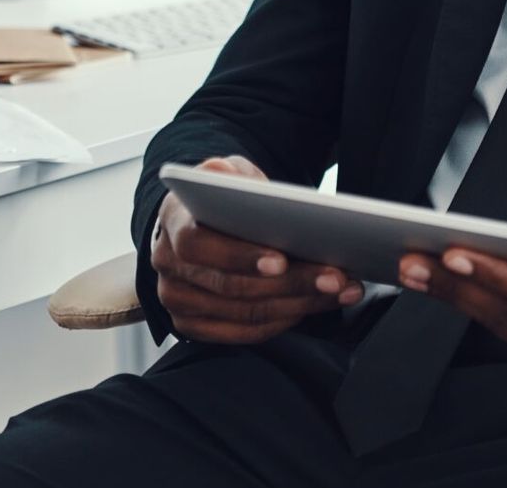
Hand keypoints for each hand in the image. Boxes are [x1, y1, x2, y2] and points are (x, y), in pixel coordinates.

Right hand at [151, 155, 364, 343]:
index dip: (239, 256)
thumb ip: (229, 174)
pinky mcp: (193, 325)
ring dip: (299, 304)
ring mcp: (177, 300)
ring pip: (244, 313)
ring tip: (339, 289)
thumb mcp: (228, 172)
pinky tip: (314, 306)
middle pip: (230, 286)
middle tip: (334, 276)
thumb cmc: (221, 198)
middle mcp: (167, 265)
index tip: (282, 260)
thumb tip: (228, 179)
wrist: (201, 222)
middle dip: (290, 283)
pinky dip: (284, 321)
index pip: (197, 245)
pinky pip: (244, 332)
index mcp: (172, 222)